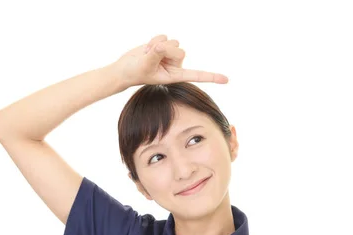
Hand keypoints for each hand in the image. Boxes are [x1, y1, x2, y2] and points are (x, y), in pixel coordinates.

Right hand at [110, 34, 228, 87]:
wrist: (126, 67)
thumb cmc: (136, 72)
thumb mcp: (146, 64)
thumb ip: (157, 54)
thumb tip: (164, 44)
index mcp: (176, 75)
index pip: (197, 75)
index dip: (212, 77)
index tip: (226, 80)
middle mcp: (176, 64)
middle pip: (179, 50)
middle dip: (164, 50)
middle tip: (151, 58)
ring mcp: (171, 54)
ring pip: (172, 41)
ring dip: (157, 45)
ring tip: (148, 54)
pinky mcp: (165, 45)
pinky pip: (164, 36)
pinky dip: (153, 40)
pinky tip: (148, 49)